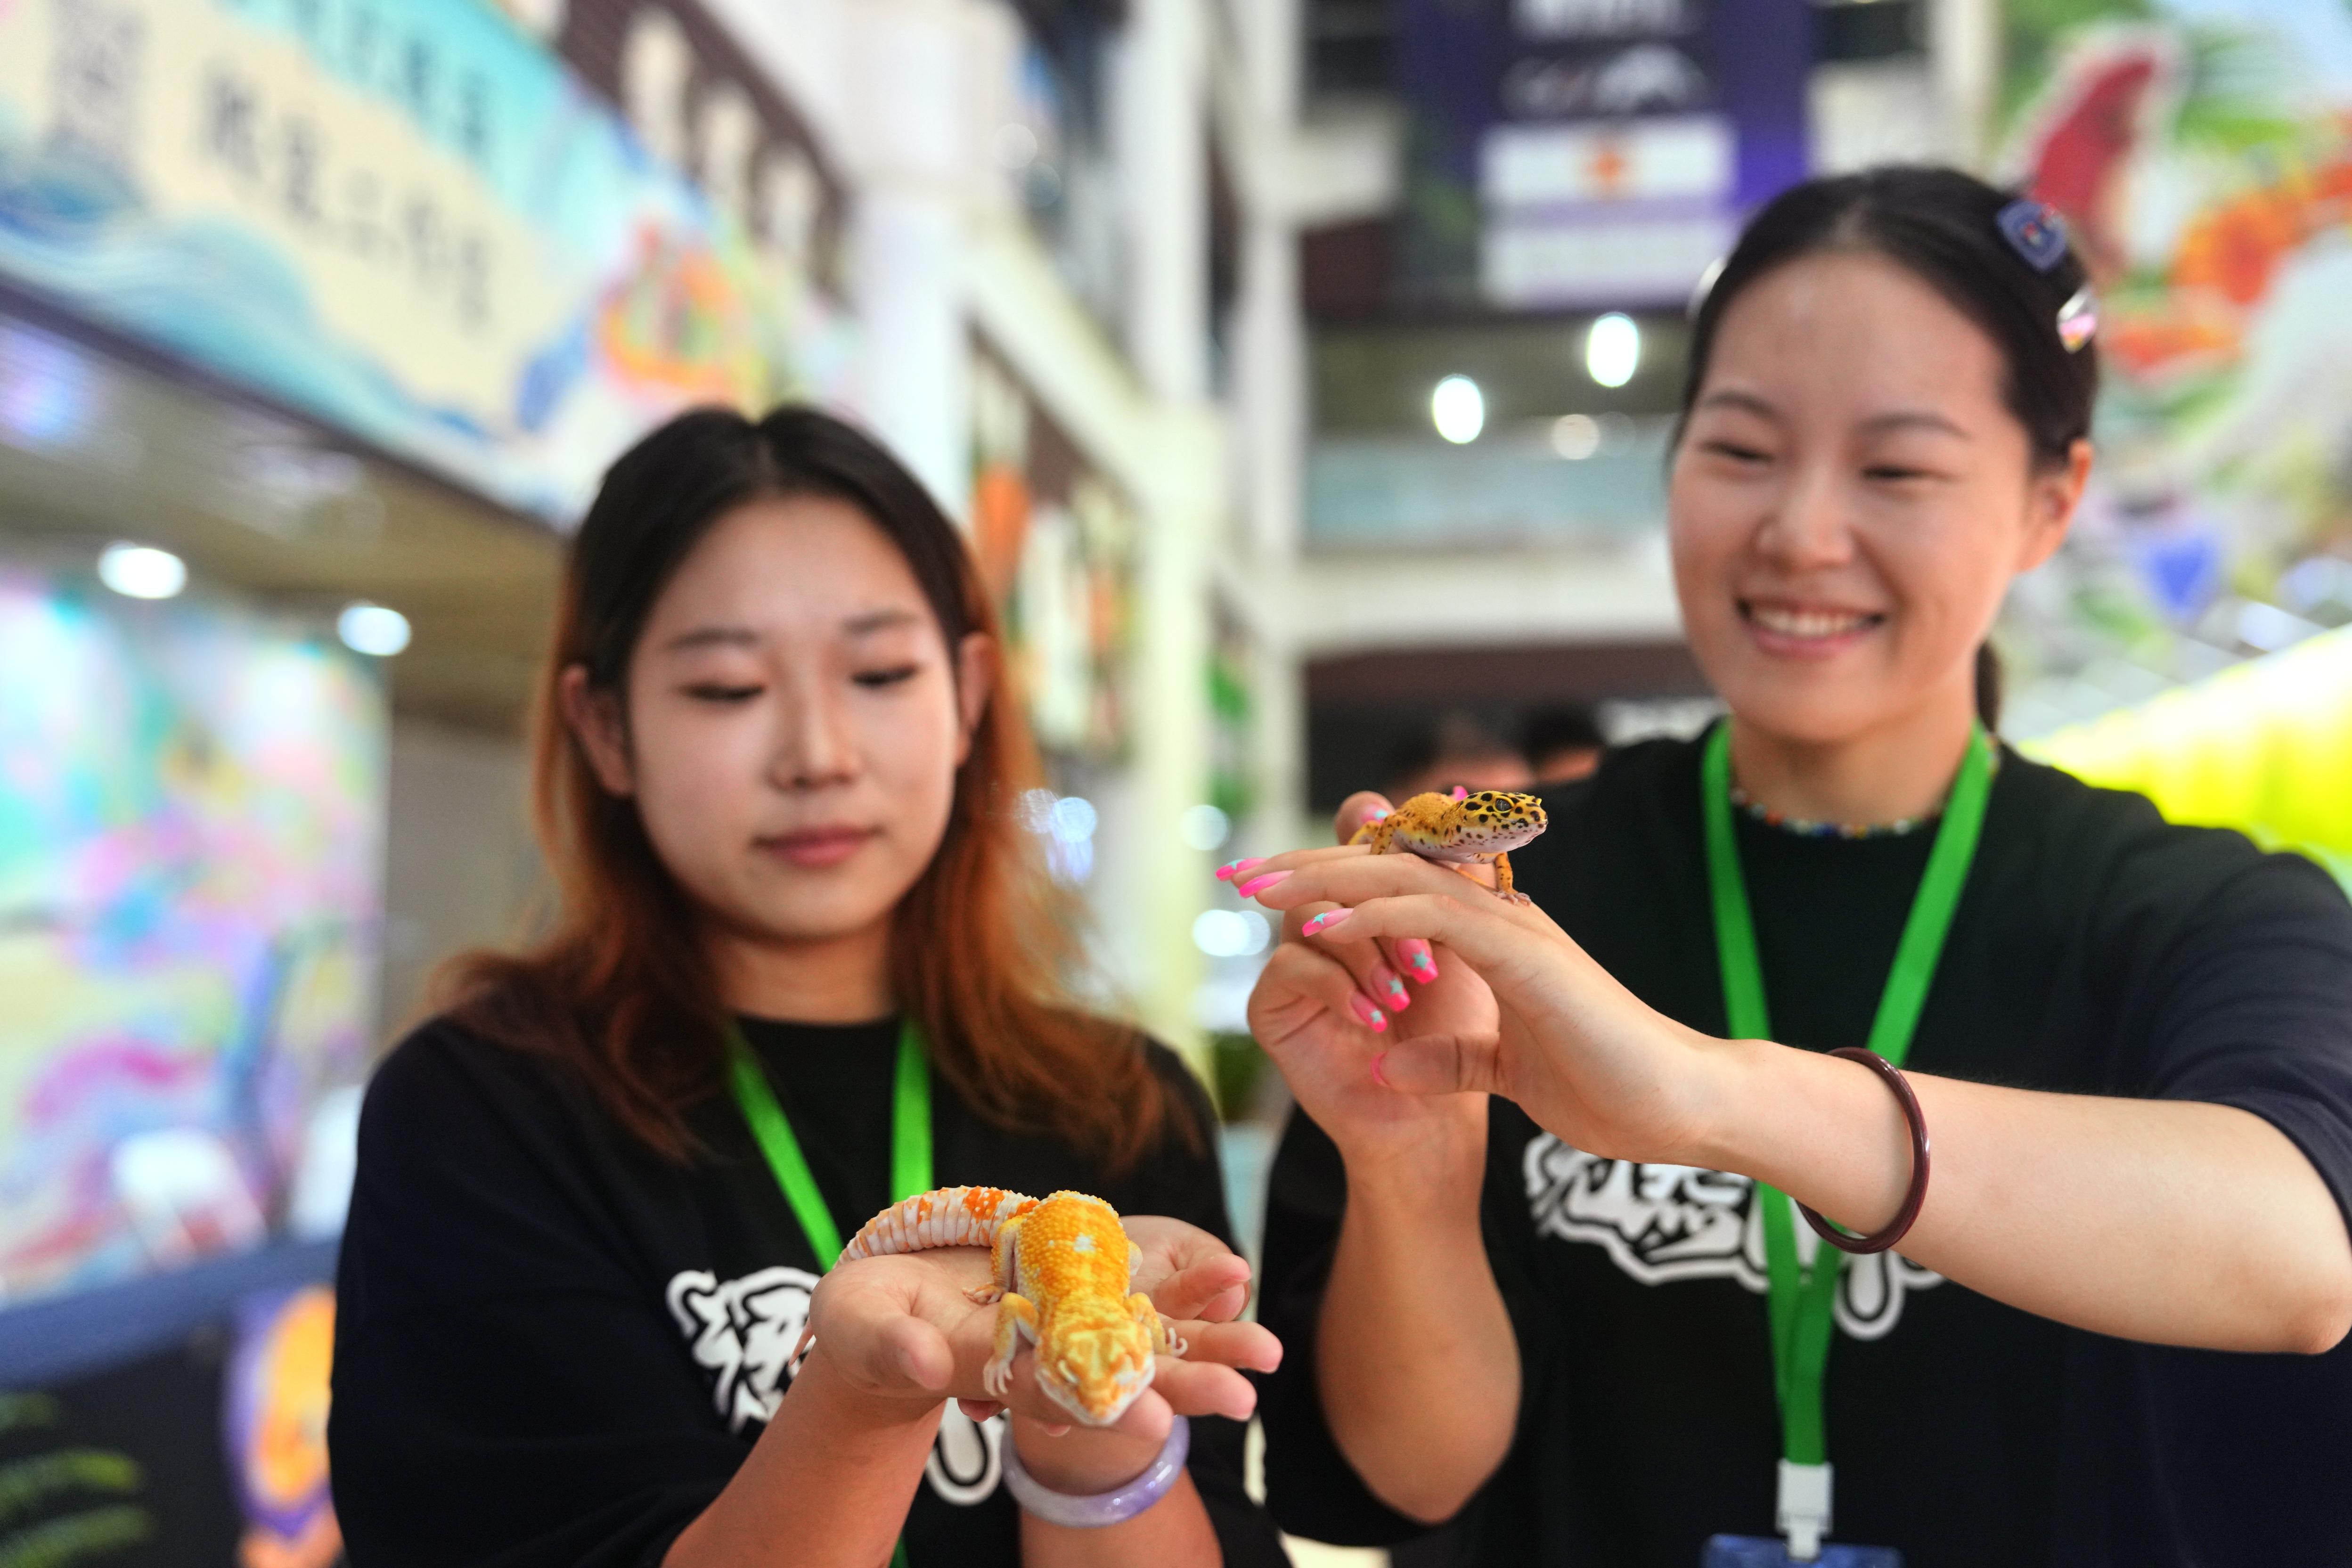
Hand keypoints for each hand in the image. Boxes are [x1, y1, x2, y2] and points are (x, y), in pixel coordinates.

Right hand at [803, 1221, 1278, 1484]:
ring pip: (1145, 1337)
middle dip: (1182, 1385)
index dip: (1103, 1401)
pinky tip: (1236, 1276)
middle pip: (1120, 1375)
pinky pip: (1139, 1290)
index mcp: (990, 1372)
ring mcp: (1062, 1323)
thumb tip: (927, 1366)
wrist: (886, 1305)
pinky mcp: (1073, 1291)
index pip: (1055, 1392)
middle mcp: (1041, 1356)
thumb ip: (889, 1347)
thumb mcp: (859, 1328)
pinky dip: (1185, 1288)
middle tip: (1246, 1398)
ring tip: (1269, 1350)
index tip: (1157, 1417)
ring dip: (1205, 1340)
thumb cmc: (861, 1323)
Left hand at [1239, 844, 1728, 1166]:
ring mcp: (1515, 930)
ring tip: (1261, 889)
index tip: (1273, 898)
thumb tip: (1389, 1064)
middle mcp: (1501, 918)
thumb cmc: (1608, 1088)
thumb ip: (1454, 1060)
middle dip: (1312, 866)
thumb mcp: (1504, 1072)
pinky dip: (1375, 915)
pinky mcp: (1525, 955)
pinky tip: (1323, 926)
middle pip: (1390, 865)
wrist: (1680, 1107)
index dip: (1337, 883)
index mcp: (1496, 939)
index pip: (1403, 888)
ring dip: (1326, 878)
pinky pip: (1434, 917)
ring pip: (1404, 877)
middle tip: (1242, 873)